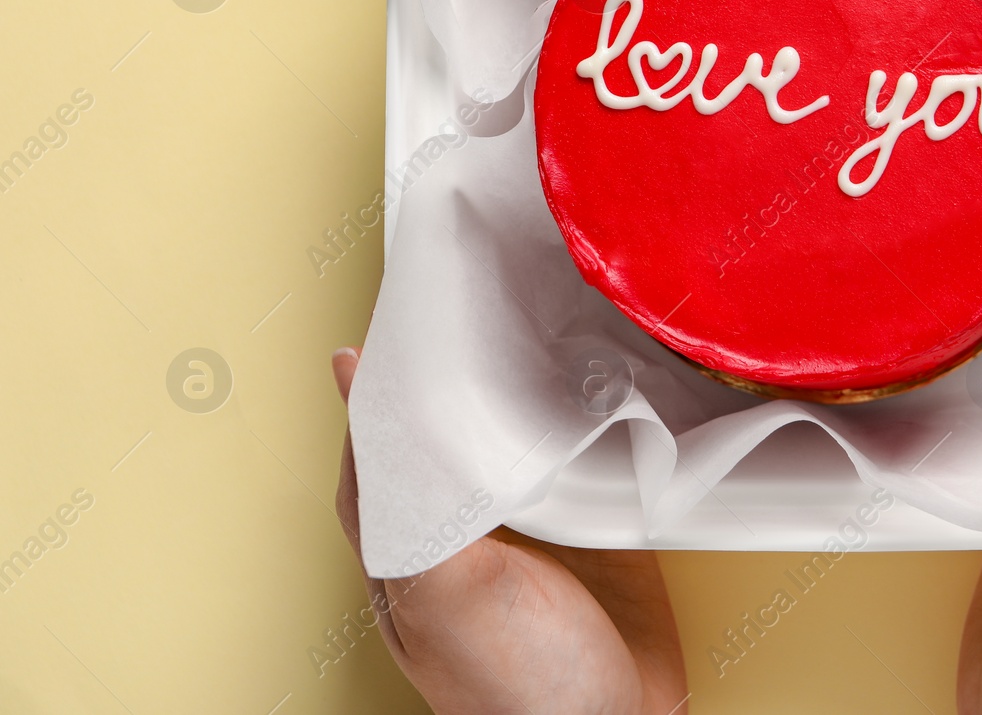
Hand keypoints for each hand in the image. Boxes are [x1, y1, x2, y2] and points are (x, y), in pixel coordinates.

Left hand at [332, 349, 687, 714]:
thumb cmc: (518, 689)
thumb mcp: (448, 594)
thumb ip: (409, 504)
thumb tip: (365, 402)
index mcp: (412, 549)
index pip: (377, 451)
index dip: (378, 394)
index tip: (392, 329)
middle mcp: (469, 533)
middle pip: (449, 437)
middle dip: (457, 379)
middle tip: (475, 310)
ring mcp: (536, 532)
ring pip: (518, 442)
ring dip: (528, 393)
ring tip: (541, 329)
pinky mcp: (600, 530)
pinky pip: (590, 461)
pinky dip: (596, 424)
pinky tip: (611, 392)